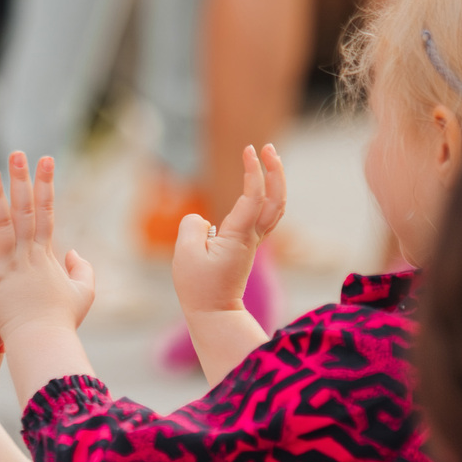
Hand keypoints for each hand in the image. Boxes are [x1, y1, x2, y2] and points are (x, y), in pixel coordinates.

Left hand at [0, 152, 91, 340]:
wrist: (44, 344)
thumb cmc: (63, 321)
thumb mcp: (84, 292)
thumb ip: (82, 269)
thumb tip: (72, 252)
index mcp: (46, 255)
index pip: (47, 211)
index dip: (46, 184)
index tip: (45, 159)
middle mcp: (26, 256)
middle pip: (24, 211)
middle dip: (21, 180)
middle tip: (16, 153)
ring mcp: (8, 269)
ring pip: (1, 228)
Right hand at [171, 144, 285, 317]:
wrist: (214, 313)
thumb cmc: (198, 287)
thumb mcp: (185, 254)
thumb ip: (192, 227)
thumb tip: (204, 220)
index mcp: (239, 236)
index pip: (254, 196)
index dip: (253, 171)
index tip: (248, 150)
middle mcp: (252, 237)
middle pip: (275, 199)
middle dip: (274, 171)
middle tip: (266, 147)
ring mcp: (253, 242)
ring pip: (275, 207)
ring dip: (275, 181)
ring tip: (267, 159)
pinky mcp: (248, 247)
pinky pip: (266, 216)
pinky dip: (268, 196)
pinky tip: (261, 185)